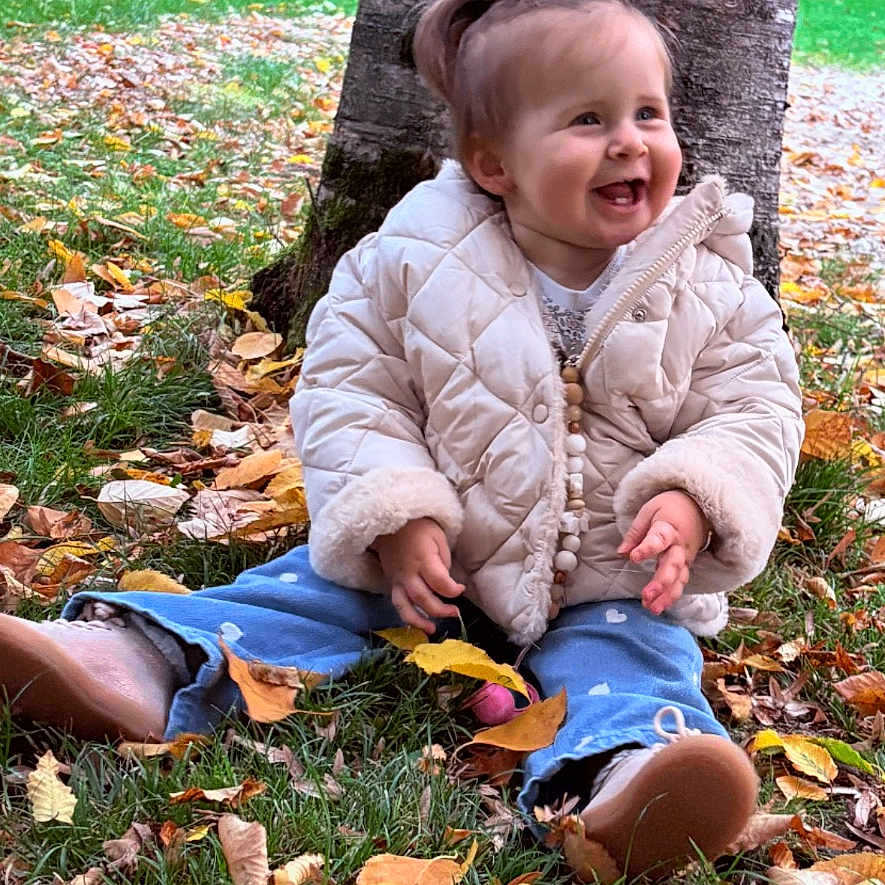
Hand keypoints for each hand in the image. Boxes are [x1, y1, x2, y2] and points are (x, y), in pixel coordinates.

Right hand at [371, 517, 464, 633]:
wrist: (389, 523)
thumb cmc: (418, 528)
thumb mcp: (438, 536)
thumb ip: (443, 560)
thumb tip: (446, 582)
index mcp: (422, 558)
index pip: (439, 581)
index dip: (452, 590)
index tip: (461, 589)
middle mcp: (408, 572)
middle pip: (423, 598)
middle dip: (440, 610)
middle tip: (455, 613)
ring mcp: (397, 579)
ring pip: (405, 606)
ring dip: (419, 621)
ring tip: (432, 630)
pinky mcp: (391, 583)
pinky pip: (397, 603)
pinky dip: (406, 616)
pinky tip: (417, 624)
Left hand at [617, 490, 709, 615]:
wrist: (699, 506)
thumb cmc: (670, 507)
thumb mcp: (649, 511)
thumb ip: (635, 533)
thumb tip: (622, 552)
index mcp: (668, 528)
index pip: (658, 539)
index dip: (647, 548)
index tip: (634, 557)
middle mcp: (680, 546)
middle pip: (672, 565)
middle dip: (660, 582)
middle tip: (646, 595)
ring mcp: (686, 557)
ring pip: (679, 579)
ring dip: (667, 596)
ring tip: (652, 608)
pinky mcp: (687, 565)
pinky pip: (681, 582)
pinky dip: (672, 596)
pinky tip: (660, 606)